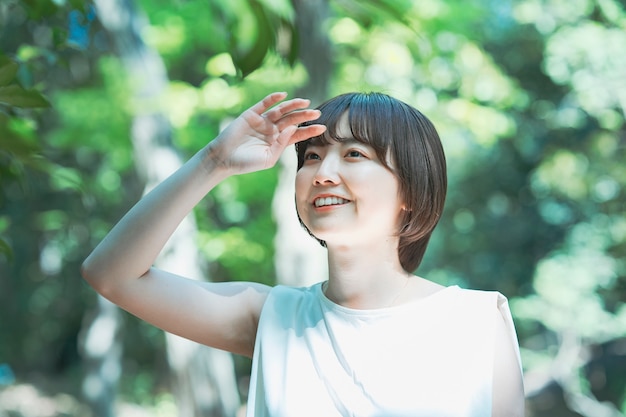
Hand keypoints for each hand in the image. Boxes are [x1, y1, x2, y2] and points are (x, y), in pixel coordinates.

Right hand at [207, 92, 325, 174]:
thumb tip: (292, 128)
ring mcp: (262, 121)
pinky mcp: (251, 114)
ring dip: (293, 106)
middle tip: (317, 113)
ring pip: (281, 111)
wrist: (224, 159)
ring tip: (306, 103)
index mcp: (277, 141)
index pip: (297, 134)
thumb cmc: (246, 163)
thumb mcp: (269, 158)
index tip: (323, 128)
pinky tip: (283, 95)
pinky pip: (264, 104)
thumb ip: (281, 144)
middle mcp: (272, 130)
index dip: (309, 131)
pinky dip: (273, 98)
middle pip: (292, 120)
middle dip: (305, 116)